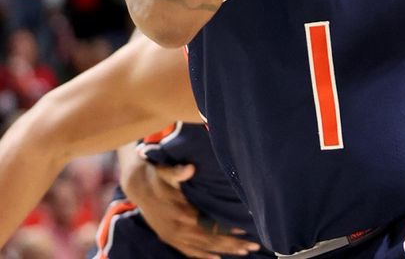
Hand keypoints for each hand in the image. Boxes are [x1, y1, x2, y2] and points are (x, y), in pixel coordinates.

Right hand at [123, 161, 259, 258]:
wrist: (136, 184)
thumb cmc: (157, 175)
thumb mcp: (166, 170)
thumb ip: (178, 172)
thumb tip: (190, 169)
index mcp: (179, 213)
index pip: (209, 226)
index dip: (227, 230)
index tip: (245, 230)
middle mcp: (177, 229)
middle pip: (209, 241)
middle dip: (232, 245)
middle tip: (254, 246)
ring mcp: (172, 236)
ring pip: (201, 249)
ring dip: (223, 251)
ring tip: (244, 252)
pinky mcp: (169, 237)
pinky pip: (188, 251)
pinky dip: (203, 256)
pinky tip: (216, 258)